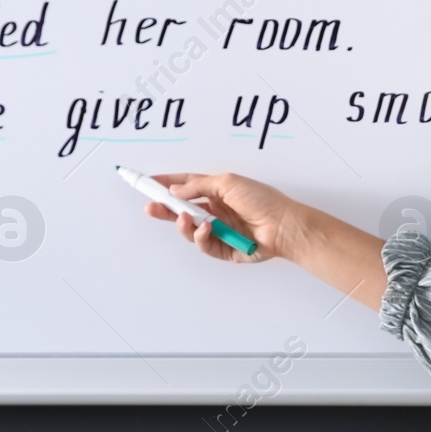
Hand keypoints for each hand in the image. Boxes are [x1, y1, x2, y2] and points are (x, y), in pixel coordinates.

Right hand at [142, 171, 305, 263]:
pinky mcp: (222, 249)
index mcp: (216, 190)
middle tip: (151, 207)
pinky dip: (201, 237)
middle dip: (165, 208)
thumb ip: (198, 186)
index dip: (167, 183)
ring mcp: (218, 230)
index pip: (185, 185)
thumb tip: (175, 190)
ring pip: (190, 229)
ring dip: (183, 224)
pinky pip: (203, 244)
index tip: (148, 182)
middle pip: (182, 209)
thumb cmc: (261, 200)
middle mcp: (215, 210)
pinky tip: (207, 229)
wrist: (282, 226)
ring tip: (185, 218)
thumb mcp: (227, 182)